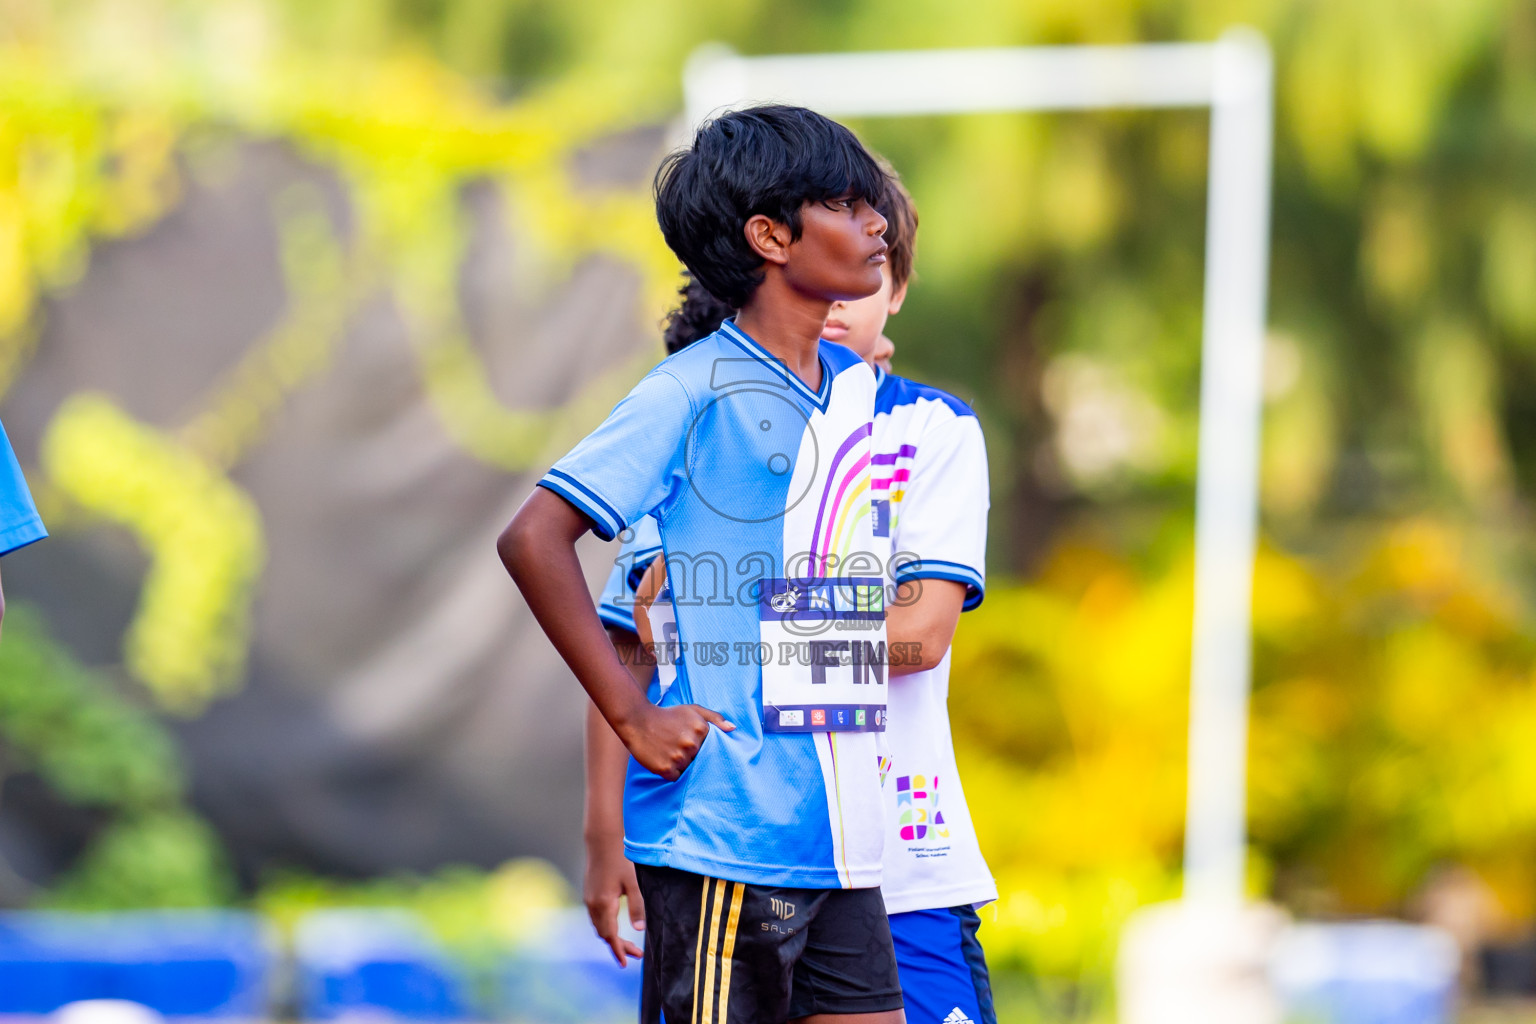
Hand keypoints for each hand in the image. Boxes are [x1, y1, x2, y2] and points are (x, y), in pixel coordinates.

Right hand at [584, 833, 644, 965]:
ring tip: (628, 945)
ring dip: (611, 937)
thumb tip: (639, 930)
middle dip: (618, 946)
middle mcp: (593, 904)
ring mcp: (589, 898)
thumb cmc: (621, 857)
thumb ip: (637, 906)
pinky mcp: (589, 893)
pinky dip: (606, 926)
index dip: (618, 950)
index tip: (626, 963)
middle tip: (636, 954)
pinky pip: (596, 917)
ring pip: (598, 926)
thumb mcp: (634, 882)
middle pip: (604, 934)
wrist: (602, 839)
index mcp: (604, 904)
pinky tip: (616, 926)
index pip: (610, 935)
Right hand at [621, 703, 733, 780]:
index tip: (690, 742)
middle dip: (690, 755)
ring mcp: (678, 757)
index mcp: (701, 729)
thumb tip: (733, 729)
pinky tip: (662, 758)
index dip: (700, 747)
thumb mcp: (692, 710)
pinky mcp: (665, 768)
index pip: (710, 748)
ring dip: (679, 764)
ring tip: (668, 750)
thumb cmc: (667, 715)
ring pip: (687, 769)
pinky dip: (669, 771)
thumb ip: (714, 717)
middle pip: (699, 759)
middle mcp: (691, 744)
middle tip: (676, 744)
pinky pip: (675, 777)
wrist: (637, 720)